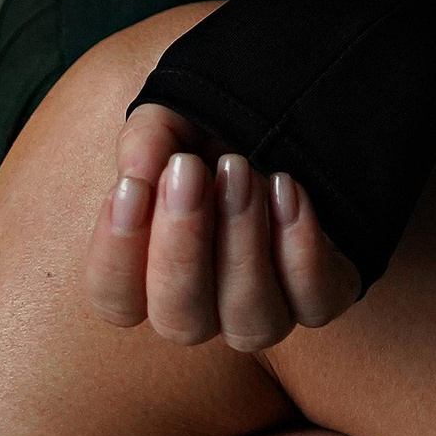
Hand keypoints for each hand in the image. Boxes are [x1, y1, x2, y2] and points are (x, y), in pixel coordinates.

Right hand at [84, 100, 361, 349]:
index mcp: (151, 274)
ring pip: (248, 322)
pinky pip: (313, 301)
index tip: (131, 186)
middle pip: (180, 319)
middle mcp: (205, 306)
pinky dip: (301, 250)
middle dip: (182, 245)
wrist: (286, 113)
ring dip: (242, 246)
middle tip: (189, 170)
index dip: (117, 253)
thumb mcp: (173, 119)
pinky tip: (288, 190)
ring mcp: (263, 308)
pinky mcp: (320, 293)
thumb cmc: (213, 130)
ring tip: (243, 172)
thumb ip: (147, 141)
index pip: (116, 299)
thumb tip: (137, 173)